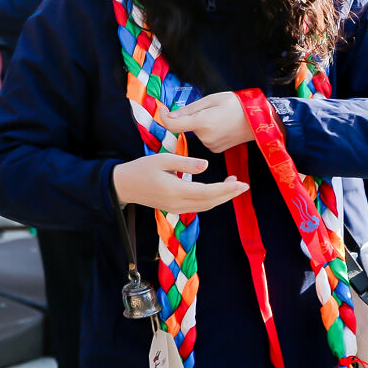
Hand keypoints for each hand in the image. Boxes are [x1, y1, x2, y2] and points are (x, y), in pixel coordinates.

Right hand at [112, 153, 247, 213]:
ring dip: (221, 197)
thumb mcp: (161, 159)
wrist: (123, 185)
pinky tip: (216, 191)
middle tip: (243, 185)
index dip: (227, 189)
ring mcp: (176, 208)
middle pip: (210, 202)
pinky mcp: (174, 208)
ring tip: (232, 185)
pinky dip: (211, 200)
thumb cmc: (141, 168)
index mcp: (175, 189)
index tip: (242, 183)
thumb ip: (185, 162)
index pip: (208, 192)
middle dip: (229, 194)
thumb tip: (206, 166)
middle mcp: (178, 203)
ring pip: (206, 206)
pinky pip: (198, 206)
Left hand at [156, 92, 264, 152]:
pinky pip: (205, 138)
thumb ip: (188, 109)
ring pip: (196, 132)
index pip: (172, 125)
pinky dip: (208, 131)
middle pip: (186, 126)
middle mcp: (205, 137)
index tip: (163, 110)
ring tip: (219, 116)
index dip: (164, 117)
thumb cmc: (237, 105)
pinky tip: (222, 126)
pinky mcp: (216, 149)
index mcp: (202, 123)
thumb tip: (169, 115)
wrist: (260, 120)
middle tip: (210, 109)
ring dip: (201, 124)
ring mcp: (211, 145)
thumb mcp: (211, 99)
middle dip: (192, 117)